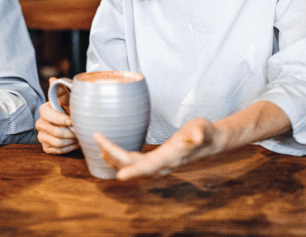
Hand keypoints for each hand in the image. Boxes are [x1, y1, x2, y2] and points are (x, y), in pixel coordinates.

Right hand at [35, 77, 78, 154]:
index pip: (50, 116)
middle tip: (79, 131)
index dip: (62, 120)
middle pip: (55, 132)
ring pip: (57, 142)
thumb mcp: (68, 101)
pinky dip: (68, 148)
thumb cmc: (70, 110)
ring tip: (79, 137)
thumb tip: (53, 79)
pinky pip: (57, 151)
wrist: (71, 124)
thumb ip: (61, 92)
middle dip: (70, 133)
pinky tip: (73, 143)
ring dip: (71, 141)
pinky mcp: (45, 147)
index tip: (73, 121)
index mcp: (44, 110)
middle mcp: (40, 123)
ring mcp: (41, 136)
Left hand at [93, 118, 218, 179]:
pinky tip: (108, 151)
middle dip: (113, 153)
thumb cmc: (204, 133)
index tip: (120, 176)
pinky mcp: (153, 160)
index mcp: (169, 159)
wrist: (208, 141)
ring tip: (98, 144)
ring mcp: (156, 164)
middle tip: (97, 137)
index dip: (135, 171)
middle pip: (132, 165)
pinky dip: (118, 157)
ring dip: (112, 157)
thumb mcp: (202, 129)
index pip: (149, 167)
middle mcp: (161, 165)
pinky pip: (132, 162)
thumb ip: (199, 133)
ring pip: (129, 165)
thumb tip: (195, 136)